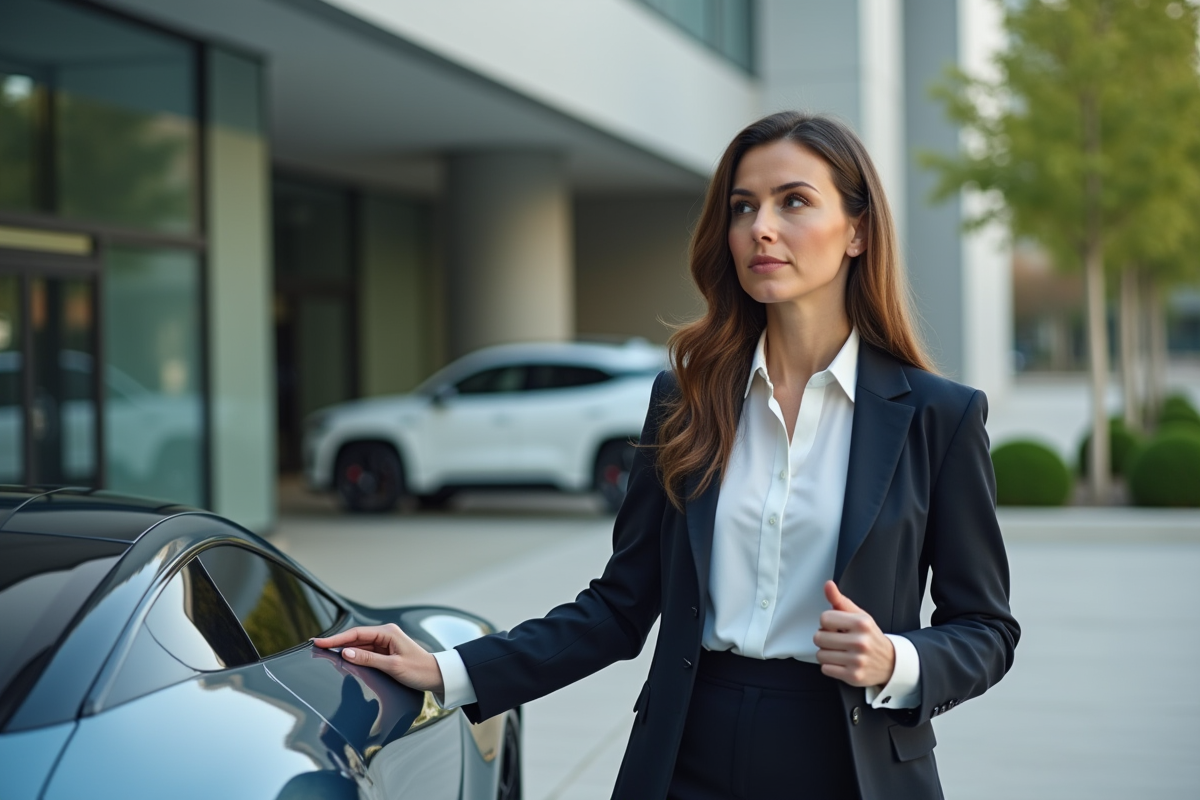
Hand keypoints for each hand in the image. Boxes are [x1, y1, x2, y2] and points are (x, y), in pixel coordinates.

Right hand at [313, 624, 444, 694]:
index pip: (357, 634)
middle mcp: (386, 635)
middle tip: (317, 646)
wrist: (437, 676)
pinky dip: (354, 655)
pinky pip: (366, 652)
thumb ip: (369, 659)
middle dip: (337, 642)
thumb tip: (346, 653)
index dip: (337, 638)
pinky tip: (344, 659)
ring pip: (360, 645)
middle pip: (356, 637)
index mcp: (388, 633)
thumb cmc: (419, 670)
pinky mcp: (387, 652)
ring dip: (345, 649)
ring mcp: (386, 643)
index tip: (320, 642)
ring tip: (326, 652)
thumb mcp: (393, 666)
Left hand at [813, 581, 895, 687]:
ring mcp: (857, 660)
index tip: (836, 626)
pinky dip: (830, 666)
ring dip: (826, 653)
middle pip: (819, 637)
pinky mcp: (853, 676)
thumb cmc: (870, 636)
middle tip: (836, 640)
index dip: (827, 622)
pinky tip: (842, 662)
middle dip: (824, 638)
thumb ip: (840, 600)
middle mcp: (860, 641)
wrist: (890, 662)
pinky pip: (826, 669)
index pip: (824, 618)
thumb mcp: (859, 615)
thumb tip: (828, 585)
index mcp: (861, 623)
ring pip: (820, 655)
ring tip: (839, 651)